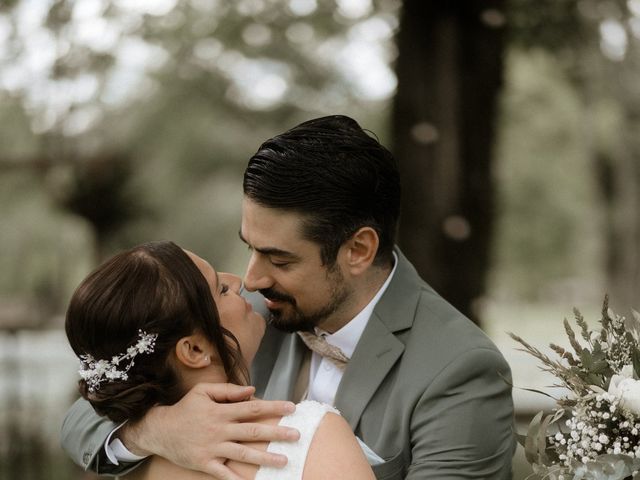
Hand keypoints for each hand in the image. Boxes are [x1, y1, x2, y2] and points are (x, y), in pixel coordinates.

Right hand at [119, 383, 298, 479]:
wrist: (159, 430)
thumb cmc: (185, 409)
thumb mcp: (203, 392)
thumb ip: (228, 390)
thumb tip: (252, 390)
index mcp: (221, 411)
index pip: (252, 407)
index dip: (273, 407)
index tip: (292, 407)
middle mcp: (219, 430)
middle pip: (252, 431)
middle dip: (276, 433)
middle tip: (297, 435)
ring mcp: (213, 448)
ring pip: (243, 453)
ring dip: (265, 457)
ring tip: (284, 460)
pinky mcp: (205, 463)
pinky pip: (224, 474)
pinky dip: (237, 479)